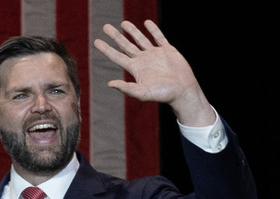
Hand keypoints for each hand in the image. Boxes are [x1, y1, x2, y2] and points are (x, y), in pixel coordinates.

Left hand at [93, 20, 214, 125]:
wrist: (183, 91)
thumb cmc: (163, 94)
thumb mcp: (142, 92)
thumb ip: (126, 88)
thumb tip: (110, 84)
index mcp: (135, 69)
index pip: (117, 56)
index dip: (106, 49)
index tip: (96, 41)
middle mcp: (143, 60)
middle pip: (125, 45)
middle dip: (115, 36)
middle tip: (105, 27)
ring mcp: (155, 54)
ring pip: (140, 40)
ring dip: (132, 31)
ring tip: (123, 23)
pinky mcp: (167, 50)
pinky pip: (159, 37)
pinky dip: (153, 30)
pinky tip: (147, 23)